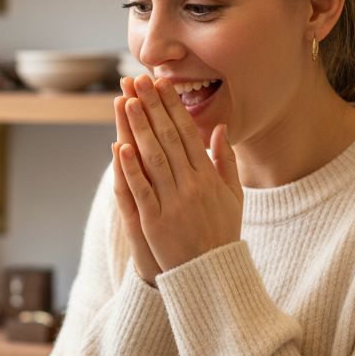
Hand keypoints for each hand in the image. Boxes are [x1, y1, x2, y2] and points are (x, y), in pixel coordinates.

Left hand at [113, 75, 242, 280]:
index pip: (188, 132)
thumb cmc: (222, 233)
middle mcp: (192, 185)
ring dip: (139, 128)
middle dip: (151, 107)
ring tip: (125, 102)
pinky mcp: (155, 221)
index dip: (172, 106)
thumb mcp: (234, 196)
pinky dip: (131, 168)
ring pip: (153, 158)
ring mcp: (173, 203)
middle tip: (137, 81)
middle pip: (168, 138)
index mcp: (209, 177)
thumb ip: (227, 162)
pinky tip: (120, 147)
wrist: (213, 274)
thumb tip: (220, 129)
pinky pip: (141, 190)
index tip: (161, 83)